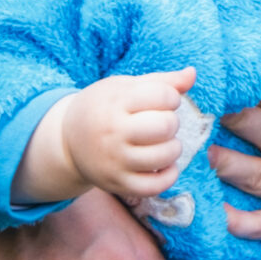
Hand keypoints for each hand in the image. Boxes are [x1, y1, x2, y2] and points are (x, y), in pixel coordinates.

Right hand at [42, 67, 195, 200]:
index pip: (163, 95)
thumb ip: (161, 81)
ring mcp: (115, 160)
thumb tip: (193, 74)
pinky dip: (168, 175)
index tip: (162, 101)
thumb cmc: (104, 108)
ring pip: (164, 156)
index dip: (172, 97)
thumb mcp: (125, 87)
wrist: (67, 140)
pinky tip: (166, 165)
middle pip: (165, 126)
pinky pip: (154, 186)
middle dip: (172, 123)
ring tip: (163, 143)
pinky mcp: (118, 184)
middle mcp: (113, 132)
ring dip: (173, 148)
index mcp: (116, 102)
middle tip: (162, 123)